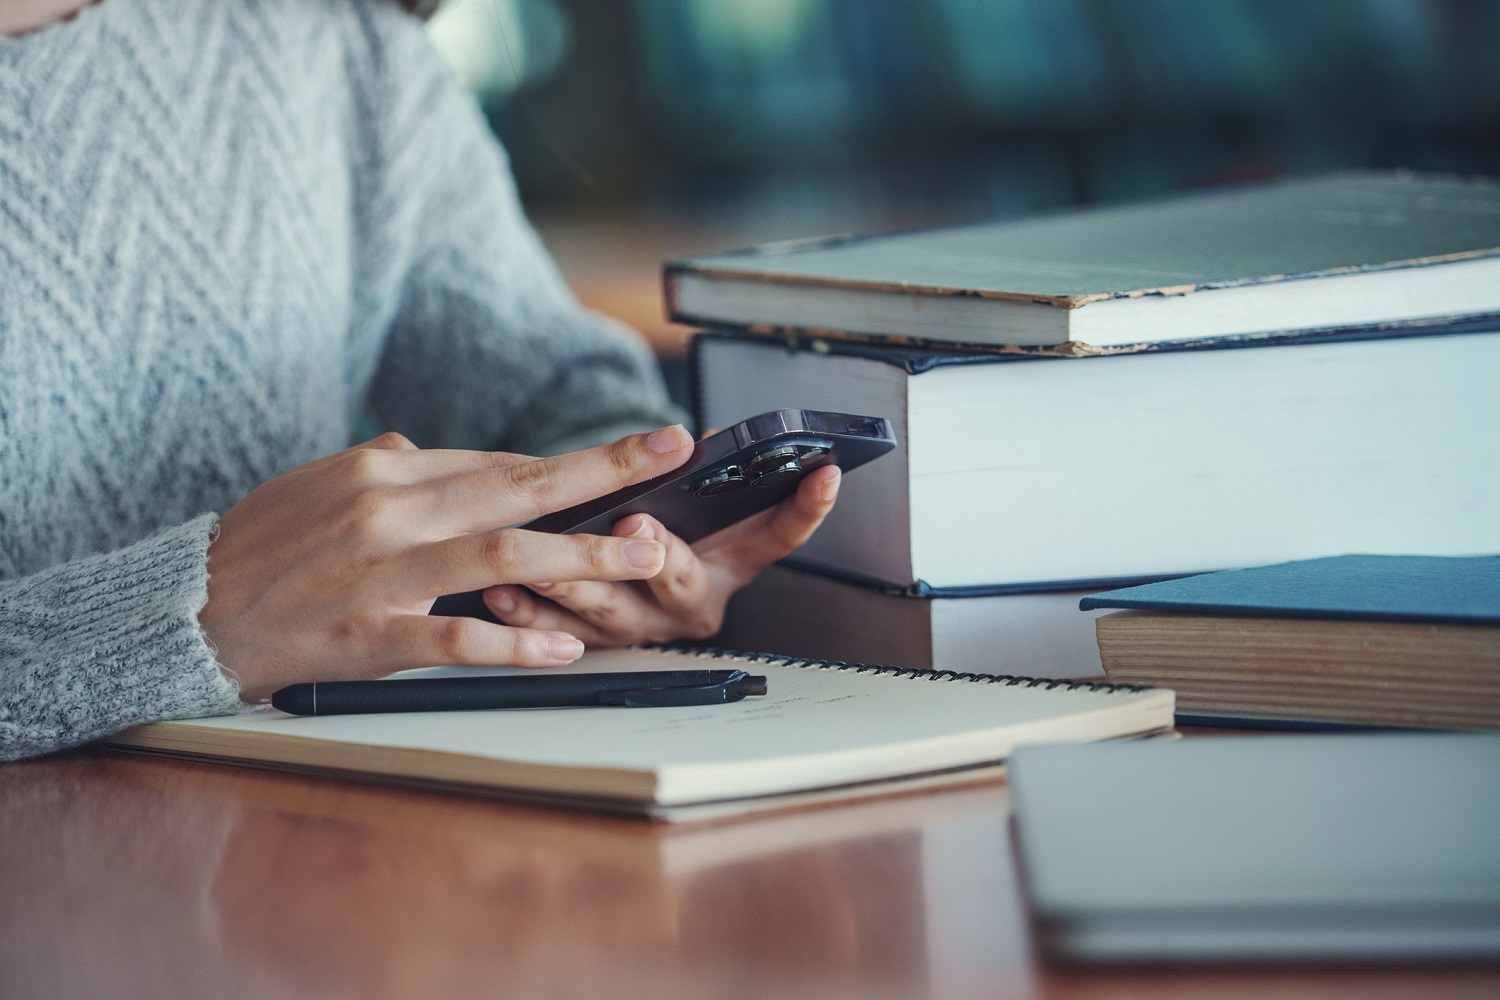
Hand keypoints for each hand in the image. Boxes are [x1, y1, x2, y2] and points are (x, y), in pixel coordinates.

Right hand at [199, 425, 696, 700]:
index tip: (633, 453)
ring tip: (645, 554)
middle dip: (604, 469)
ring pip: (502, 557)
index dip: (573, 463)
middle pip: (517, 485)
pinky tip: (566, 648)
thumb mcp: (320, 483)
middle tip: (668, 451)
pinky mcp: (370, 634)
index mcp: (385, 473)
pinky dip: (515, 644)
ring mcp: (383, 574)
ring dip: (582, 556)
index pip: (498, 463)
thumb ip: (385, 467)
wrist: (190, 610)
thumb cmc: (263, 547)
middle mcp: (391, 511)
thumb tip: (430, 449)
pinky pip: (456, 640)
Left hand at [478, 464, 840, 644]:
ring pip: (613, 613)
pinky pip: (559, 635)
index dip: (806, 509)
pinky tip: (505, 595)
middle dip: (658, 554)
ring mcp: (643, 629)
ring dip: (577, 584)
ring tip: (547, 561)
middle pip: (682, 582)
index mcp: (727, 566)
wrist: (603, 592)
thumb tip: (690, 436)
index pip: (779, 537)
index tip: (824, 473)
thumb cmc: (648, 530)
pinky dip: (531, 615)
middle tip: (637, 525)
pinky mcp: (593, 645)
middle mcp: (690, 603)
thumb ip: (693, 473)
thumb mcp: (684, 504)